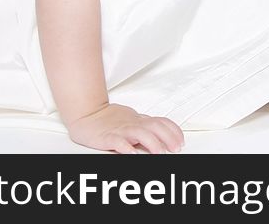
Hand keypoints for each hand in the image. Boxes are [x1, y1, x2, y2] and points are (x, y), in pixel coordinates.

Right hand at [67, 103, 183, 153]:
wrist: (87, 113)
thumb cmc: (110, 118)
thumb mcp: (132, 119)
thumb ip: (146, 126)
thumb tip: (163, 134)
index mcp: (140, 120)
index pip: (162, 122)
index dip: (174, 131)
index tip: (181, 141)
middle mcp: (133, 124)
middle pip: (155, 127)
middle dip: (168, 138)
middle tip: (175, 149)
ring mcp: (120, 130)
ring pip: (140, 133)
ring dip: (153, 143)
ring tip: (160, 153)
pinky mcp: (107, 137)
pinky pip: (118, 142)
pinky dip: (126, 148)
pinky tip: (133, 154)